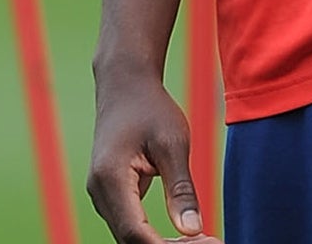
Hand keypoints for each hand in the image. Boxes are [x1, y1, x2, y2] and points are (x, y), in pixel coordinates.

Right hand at [87, 70, 213, 242]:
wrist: (125, 84)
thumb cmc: (150, 108)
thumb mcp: (173, 144)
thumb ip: (181, 189)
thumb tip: (193, 230)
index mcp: (111, 178)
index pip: (135, 233)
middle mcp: (99, 192)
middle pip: (131, 241)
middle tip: (212, 243)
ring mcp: (101, 195)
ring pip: (130, 237)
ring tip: (205, 241)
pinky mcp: (111, 195)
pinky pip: (131, 226)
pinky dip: (156, 235)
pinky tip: (187, 235)